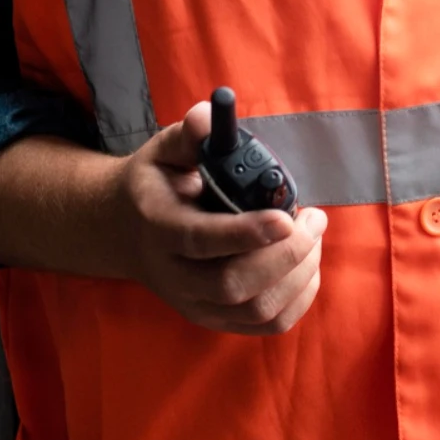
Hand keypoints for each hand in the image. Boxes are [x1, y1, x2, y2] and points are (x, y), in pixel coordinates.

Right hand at [108, 99, 327, 334]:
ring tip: (312, 235)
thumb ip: (189, 135)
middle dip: (287, 254)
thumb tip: (209, 115)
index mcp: (159, 228)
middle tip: (313, 217)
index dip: (246, 233)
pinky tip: (306, 263)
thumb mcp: (164, 152)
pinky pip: (267, 324)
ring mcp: (195, 305)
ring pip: (257, 310)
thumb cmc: (157, 184)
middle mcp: (174, 276)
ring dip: (300, 274)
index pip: (201, 240)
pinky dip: (300, 296)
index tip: (286, 217)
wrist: (126, 232)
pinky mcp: (216, 319)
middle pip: (234, 285)